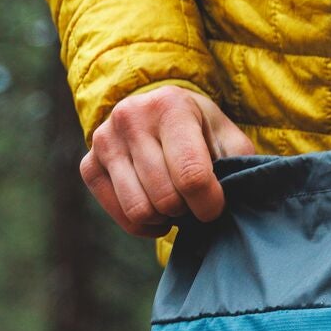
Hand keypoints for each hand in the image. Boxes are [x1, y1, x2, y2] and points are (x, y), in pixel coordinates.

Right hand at [81, 85, 255, 236]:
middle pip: (165, 198)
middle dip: (187, 210)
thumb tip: (241, 201)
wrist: (156, 112)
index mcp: (170, 106)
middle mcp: (130, 118)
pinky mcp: (89, 165)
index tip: (215, 206)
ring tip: (175, 204)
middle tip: (194, 201)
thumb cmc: (200, 131)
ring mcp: (104, 141)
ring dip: (165, 218)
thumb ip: (237, 165)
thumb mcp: (226, 136)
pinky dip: (143, 225)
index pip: (191, 175)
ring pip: (140, 211)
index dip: (209, 204)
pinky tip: (155, 210)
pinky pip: (120, 216)